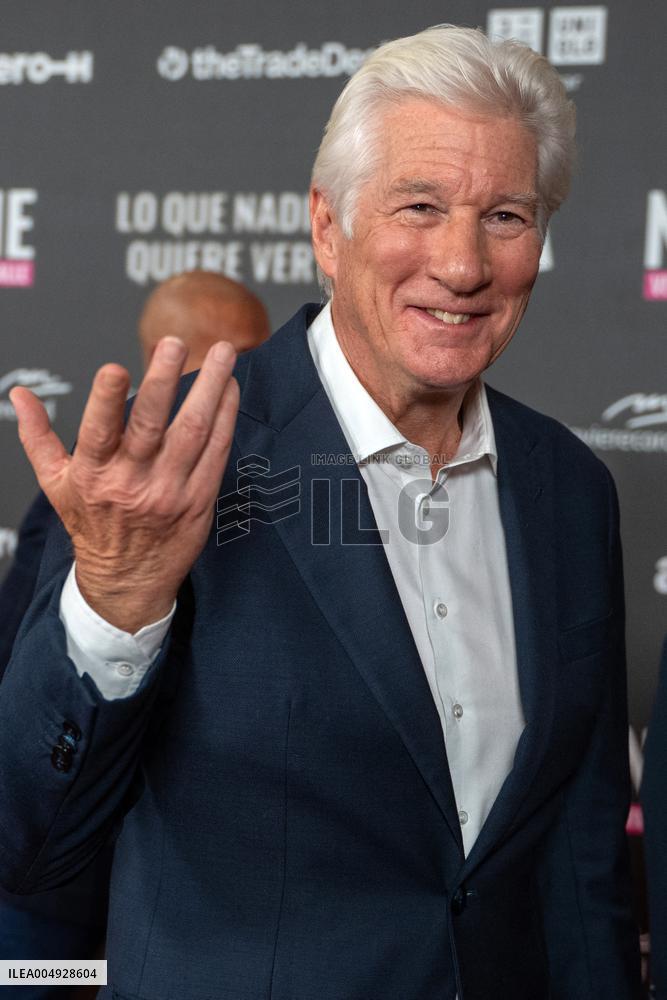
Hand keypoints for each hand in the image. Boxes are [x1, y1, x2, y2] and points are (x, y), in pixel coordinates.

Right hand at [11, 337, 238, 631]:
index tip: (114, 368)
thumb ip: (39, 436)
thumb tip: (20, 394)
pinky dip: (227, 418)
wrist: (128, 581)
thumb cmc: (92, 526)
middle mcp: (133, 483)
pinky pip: (217, 452)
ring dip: (210, 389)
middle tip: (175, 343)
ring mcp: (170, 491)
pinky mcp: (200, 499)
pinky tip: (230, 389)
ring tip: (224, 353)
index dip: (105, 401)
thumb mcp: (56, 484)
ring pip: (194, 432)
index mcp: (94, 475)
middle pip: (151, 425)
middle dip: (164, 380)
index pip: (98, 432)